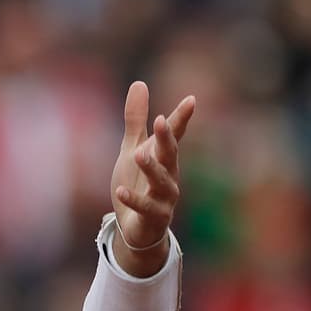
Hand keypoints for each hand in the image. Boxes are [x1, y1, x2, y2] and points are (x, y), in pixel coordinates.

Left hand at [110, 81, 195, 270]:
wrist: (136, 227)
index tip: (191, 100)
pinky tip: (120, 191)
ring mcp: (165, 198)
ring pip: (162, 182)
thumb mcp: (132, 148)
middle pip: (170, 155)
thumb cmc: (137, 184)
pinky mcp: (155, 217)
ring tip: (138, 154)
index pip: (174, 136)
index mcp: (164, 158)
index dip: (181, 119)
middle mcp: (169, 175)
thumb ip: (136, 119)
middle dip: (167, 139)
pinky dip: (134, 200)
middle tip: (162, 120)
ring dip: (152, 169)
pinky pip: (146, 208)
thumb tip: (139, 83)